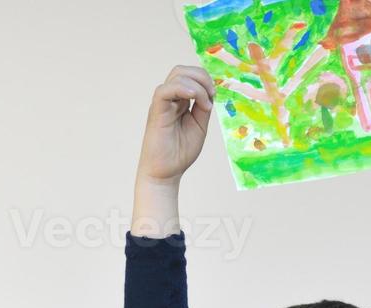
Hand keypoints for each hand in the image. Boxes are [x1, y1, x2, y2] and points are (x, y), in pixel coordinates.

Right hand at [137, 66, 215, 187]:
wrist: (165, 173)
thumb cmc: (179, 153)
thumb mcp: (199, 125)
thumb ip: (203, 107)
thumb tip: (209, 92)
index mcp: (178, 102)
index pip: (189, 76)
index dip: (205, 80)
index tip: (214, 97)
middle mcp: (169, 100)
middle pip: (182, 70)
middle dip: (202, 76)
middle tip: (211, 95)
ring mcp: (161, 104)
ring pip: (176, 75)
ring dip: (197, 84)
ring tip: (204, 104)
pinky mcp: (156, 112)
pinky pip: (164, 90)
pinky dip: (182, 88)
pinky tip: (193, 98)